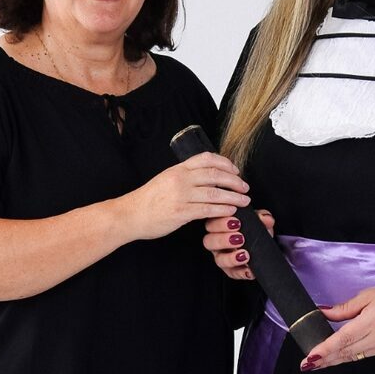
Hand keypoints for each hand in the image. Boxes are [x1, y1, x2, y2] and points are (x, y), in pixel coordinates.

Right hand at [122, 153, 249, 241]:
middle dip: (235, 181)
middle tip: (245, 187)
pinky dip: (223, 209)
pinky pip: (208, 209)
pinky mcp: (181, 212)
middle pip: (215, 174)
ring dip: (234, 197)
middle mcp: (181, 179)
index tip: (235, 170)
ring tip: (244, 201)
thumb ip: (184, 177)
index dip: (225, 163)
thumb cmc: (148, 200)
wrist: (130, 214)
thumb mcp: (165, 180)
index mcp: (178, 169)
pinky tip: (231, 212)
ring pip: (215, 192)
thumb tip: (205, 178)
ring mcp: (181, 195)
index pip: (207, 159)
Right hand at [203, 209, 274, 280]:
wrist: (263, 246)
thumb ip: (262, 217)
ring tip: (245, 254)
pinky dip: (242, 272)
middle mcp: (217, 242)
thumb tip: (266, 219)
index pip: (211, 224)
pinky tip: (250, 269)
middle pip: (209, 242)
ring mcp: (222, 257)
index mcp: (218, 227)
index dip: (221, 223)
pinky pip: (233, 273)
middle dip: (223, 240)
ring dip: (231, 258)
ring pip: (219, 260)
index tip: (236, 221)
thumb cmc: (253, 230)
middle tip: (240, 238)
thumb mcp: (259, 220)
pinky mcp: (231, 270)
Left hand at [301, 285, 374, 369]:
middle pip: (345, 352)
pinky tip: (336, 359)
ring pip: (352, 357)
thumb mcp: (367, 296)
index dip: (325, 349)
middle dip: (324, 359)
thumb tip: (324, 312)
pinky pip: (361, 356)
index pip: (343, 339)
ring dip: (333, 361)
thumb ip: (345, 308)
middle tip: (306, 365)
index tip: (311, 356)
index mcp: (370, 322)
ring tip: (316, 364)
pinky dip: (346, 358)